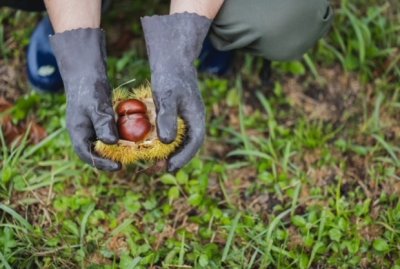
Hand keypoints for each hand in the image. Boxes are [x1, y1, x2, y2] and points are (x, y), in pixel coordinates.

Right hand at [50, 28, 120, 170]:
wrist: (86, 73)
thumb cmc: (89, 88)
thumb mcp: (96, 106)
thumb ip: (102, 124)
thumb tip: (111, 143)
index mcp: (77, 132)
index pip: (87, 155)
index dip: (101, 164)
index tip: (118, 167)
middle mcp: (84, 132)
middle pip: (96, 152)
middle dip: (111, 159)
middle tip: (129, 162)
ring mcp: (93, 127)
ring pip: (105, 144)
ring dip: (118, 149)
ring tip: (134, 153)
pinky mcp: (102, 122)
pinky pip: (112, 134)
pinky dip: (121, 137)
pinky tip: (134, 137)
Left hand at [141, 13, 211, 171]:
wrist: (172, 61)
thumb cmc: (170, 77)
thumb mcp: (167, 96)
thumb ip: (168, 118)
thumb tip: (167, 142)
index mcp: (197, 117)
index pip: (194, 143)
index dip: (183, 158)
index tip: (168, 168)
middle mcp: (193, 120)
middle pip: (187, 146)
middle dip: (174, 159)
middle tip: (157, 169)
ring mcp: (185, 118)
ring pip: (179, 141)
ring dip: (168, 153)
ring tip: (153, 163)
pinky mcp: (176, 115)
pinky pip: (171, 133)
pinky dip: (162, 142)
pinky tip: (149, 145)